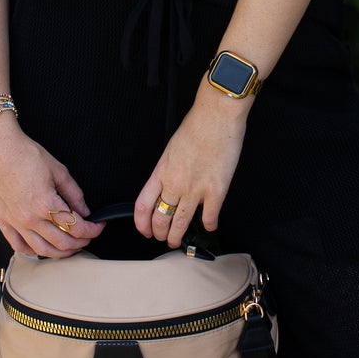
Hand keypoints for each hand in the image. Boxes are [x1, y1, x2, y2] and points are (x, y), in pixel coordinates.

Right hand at [0, 119, 103, 257]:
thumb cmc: (25, 154)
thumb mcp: (58, 170)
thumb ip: (74, 194)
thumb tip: (84, 211)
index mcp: (46, 204)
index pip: (77, 227)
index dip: (93, 230)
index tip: (99, 225)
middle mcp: (30, 218)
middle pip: (62, 243)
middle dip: (81, 242)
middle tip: (88, 236)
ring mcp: (14, 222)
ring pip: (42, 250)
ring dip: (61, 252)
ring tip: (70, 246)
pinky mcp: (2, 221)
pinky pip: (19, 245)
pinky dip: (33, 250)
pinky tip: (43, 246)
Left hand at [136, 83, 248, 247]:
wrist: (216, 116)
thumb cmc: (197, 126)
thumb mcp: (172, 149)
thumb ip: (169, 170)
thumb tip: (169, 185)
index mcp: (161, 171)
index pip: (143, 205)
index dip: (141, 223)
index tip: (144, 230)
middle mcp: (175, 183)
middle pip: (160, 218)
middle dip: (160, 233)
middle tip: (163, 238)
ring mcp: (195, 188)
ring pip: (181, 223)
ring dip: (177, 236)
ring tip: (177, 241)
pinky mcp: (216, 190)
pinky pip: (210, 217)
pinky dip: (209, 226)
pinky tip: (209, 227)